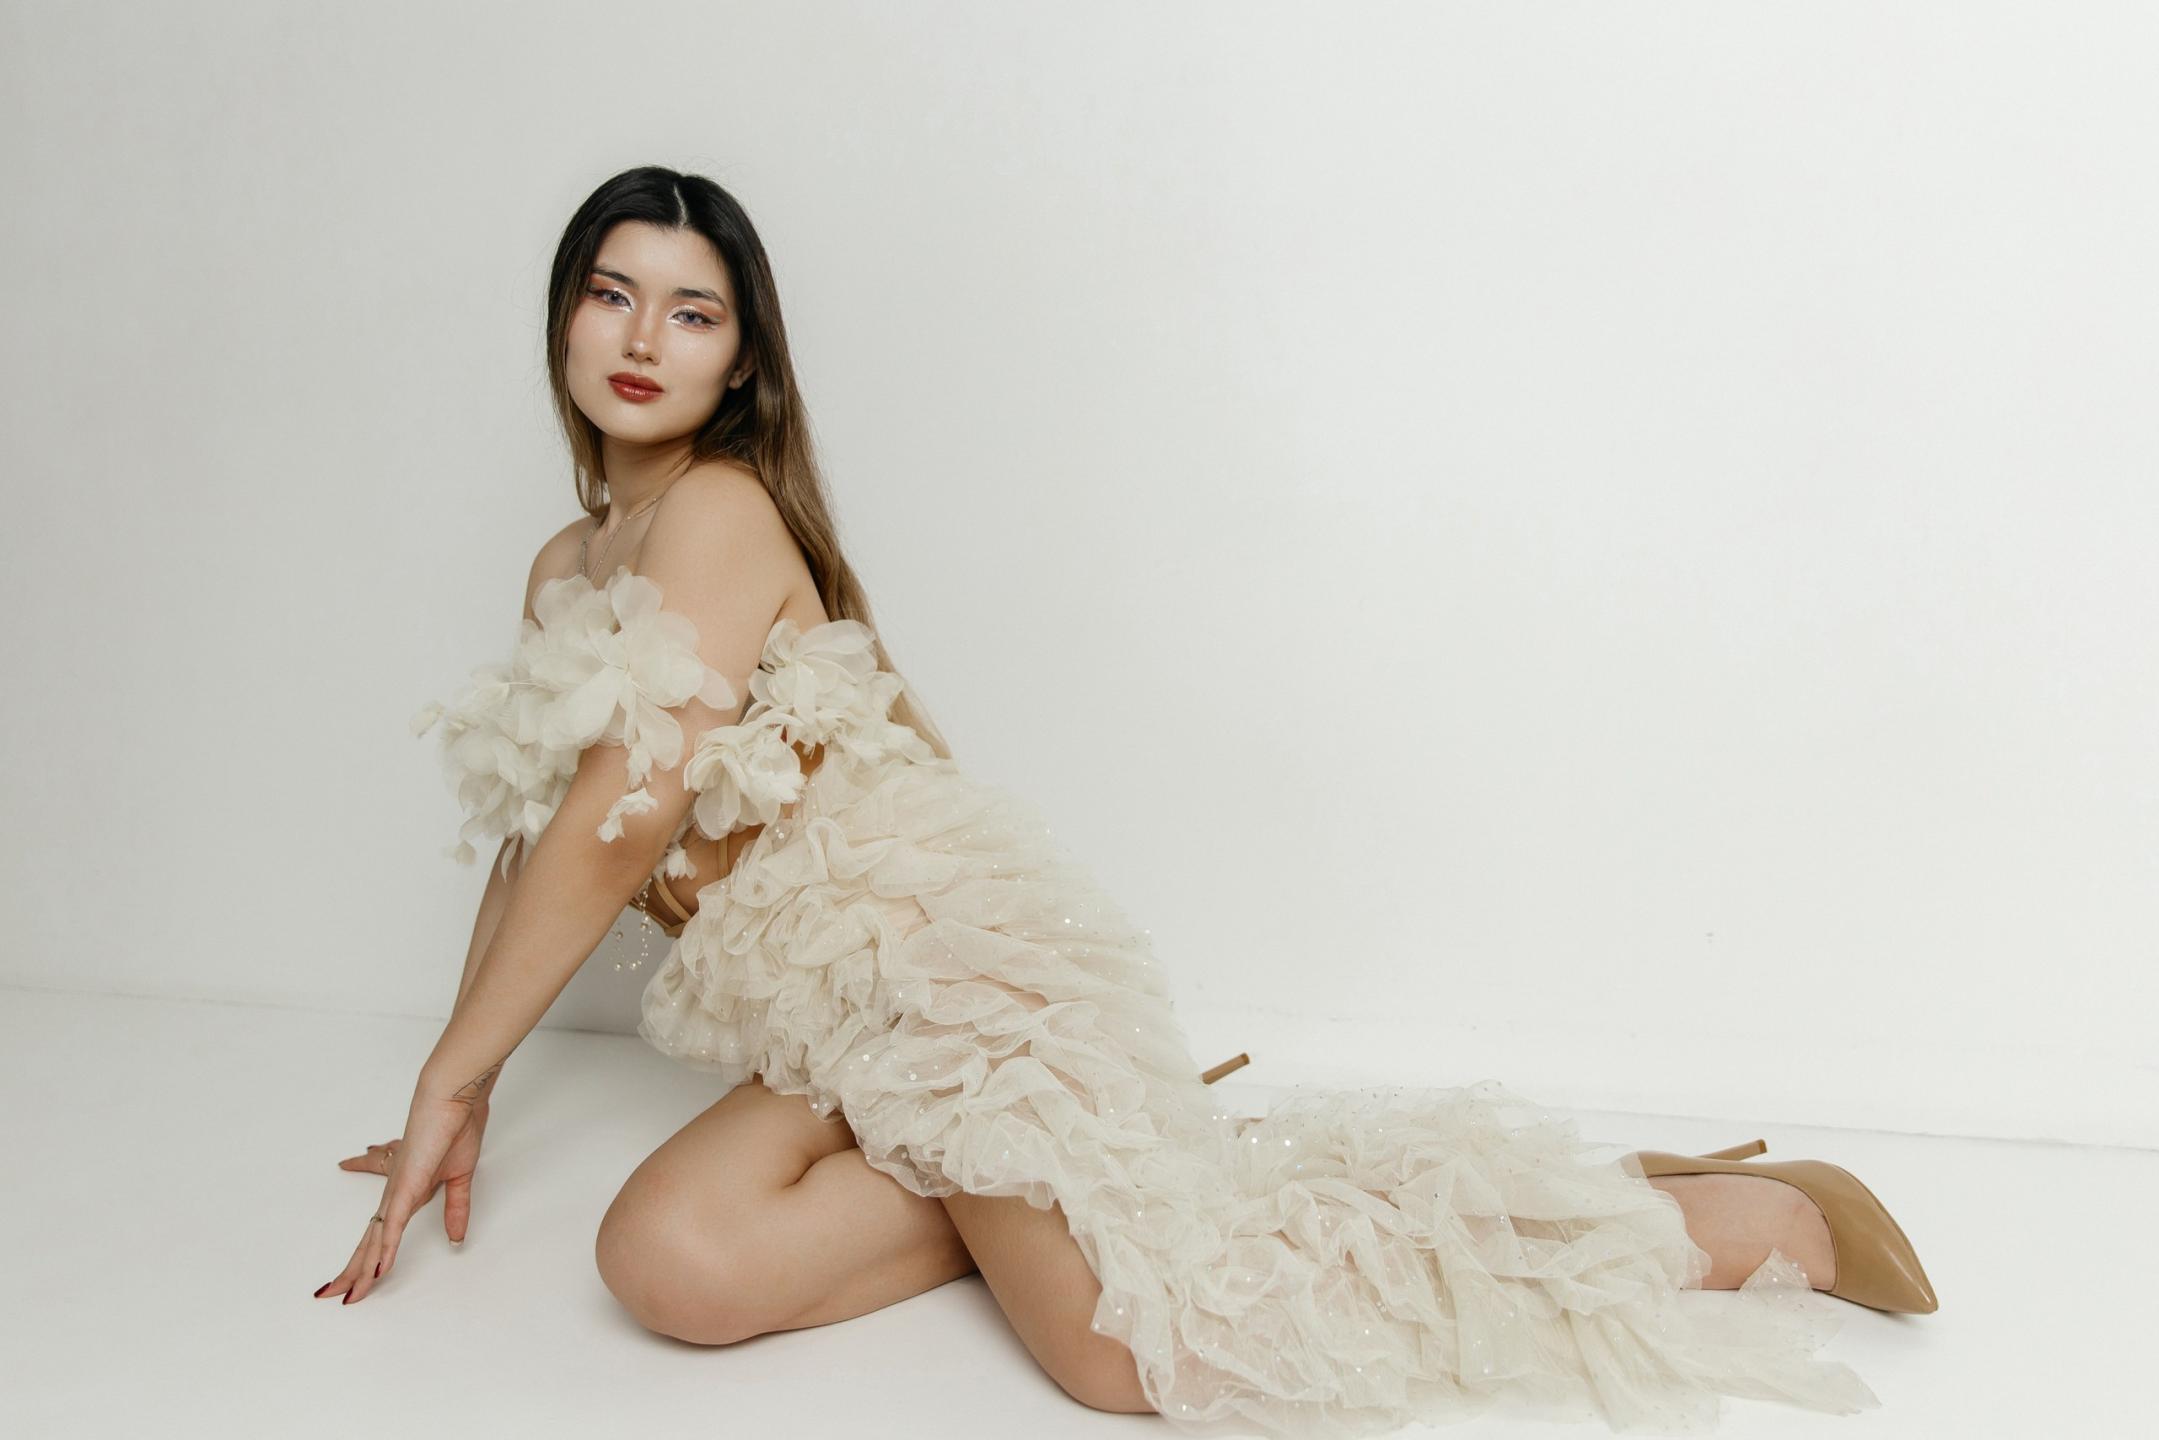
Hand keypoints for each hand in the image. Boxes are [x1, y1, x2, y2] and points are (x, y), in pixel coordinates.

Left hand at [316, 1086, 490, 1303]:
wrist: (453, 1100)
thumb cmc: (455, 1128)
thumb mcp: (459, 1179)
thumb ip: (456, 1208)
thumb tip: (455, 1236)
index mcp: (406, 1192)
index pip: (380, 1231)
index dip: (367, 1254)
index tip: (354, 1273)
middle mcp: (394, 1195)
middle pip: (367, 1241)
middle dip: (350, 1270)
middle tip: (329, 1294)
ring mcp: (397, 1192)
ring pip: (373, 1240)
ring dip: (361, 1270)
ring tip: (347, 1294)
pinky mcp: (406, 1187)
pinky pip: (392, 1225)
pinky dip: (384, 1249)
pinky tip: (377, 1270)